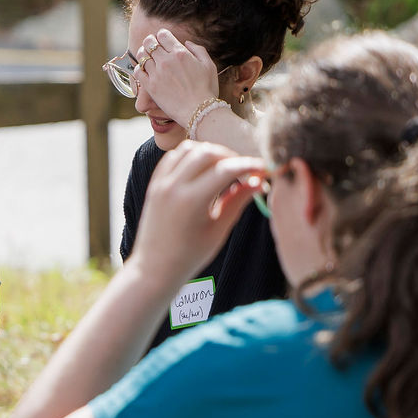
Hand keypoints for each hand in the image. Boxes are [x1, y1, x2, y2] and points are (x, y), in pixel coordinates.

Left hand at [128, 142, 265, 288]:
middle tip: (244, 171)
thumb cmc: (190, 255)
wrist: (154, 267)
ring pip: (189, 149)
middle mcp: (173, 187)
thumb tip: (258, 182)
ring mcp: (161, 184)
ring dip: (210, 153)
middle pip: (208, 153)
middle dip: (230, 157)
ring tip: (224, 169)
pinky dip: (190, 156)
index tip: (262, 169)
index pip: (226, 169)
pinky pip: (172, 157)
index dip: (248, 165)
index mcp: (191, 201)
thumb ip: (237, 201)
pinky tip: (203, 169)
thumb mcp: (219, 230)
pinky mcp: (154, 184)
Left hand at [136, 28, 221, 127]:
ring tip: (146, 56)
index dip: (161, 35)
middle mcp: (166, 61)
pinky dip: (139, 68)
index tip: (162, 39)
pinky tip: (144, 70)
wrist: (198, 111)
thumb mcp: (209, 65)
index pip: (163, 35)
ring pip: (142, 56)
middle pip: (149, 42)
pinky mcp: (150, 86)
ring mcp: (157, 73)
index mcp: (180, 53)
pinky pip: (137, 71)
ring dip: (143, 53)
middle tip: (152, 45)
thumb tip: (187, 43)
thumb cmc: (206, 89)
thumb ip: (198, 50)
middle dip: (150, 41)